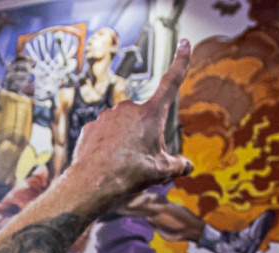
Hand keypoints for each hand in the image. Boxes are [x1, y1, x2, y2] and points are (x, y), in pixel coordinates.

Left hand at [66, 42, 193, 206]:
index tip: (185, 43)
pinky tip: (107, 162)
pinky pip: (106, 135)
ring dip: (126, 142)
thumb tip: (186, 166)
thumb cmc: (130, 175)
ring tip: (122, 164)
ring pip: (124, 128)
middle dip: (145, 136)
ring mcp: (108, 115)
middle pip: (145, 120)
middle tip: (141, 160)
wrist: (93, 183)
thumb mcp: (161, 172)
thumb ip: (177, 165)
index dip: (180, 62)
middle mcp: (129, 108)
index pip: (171, 82)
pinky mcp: (92, 126)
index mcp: (151, 114)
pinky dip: (109, 146)